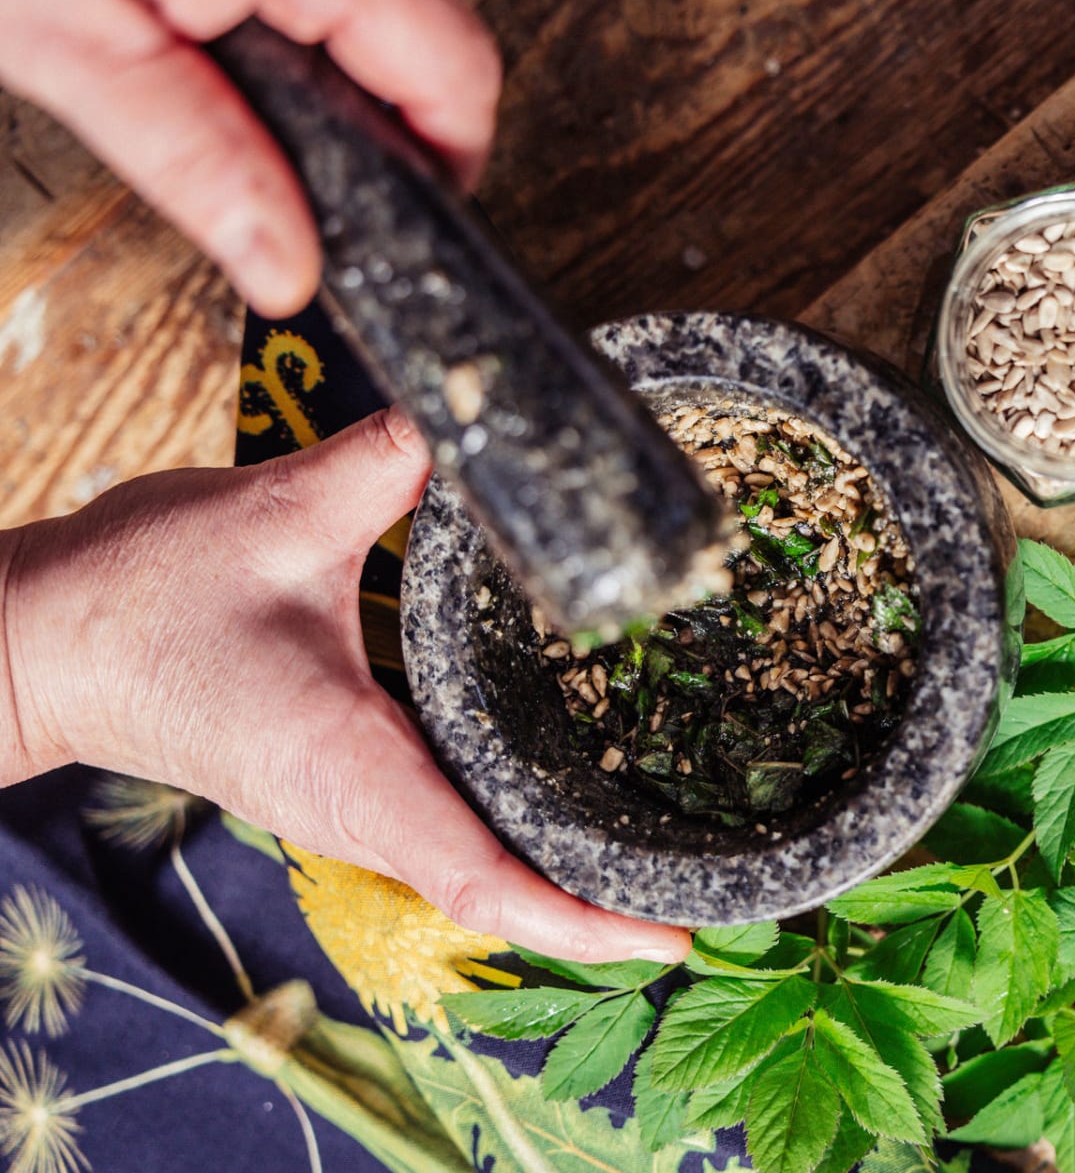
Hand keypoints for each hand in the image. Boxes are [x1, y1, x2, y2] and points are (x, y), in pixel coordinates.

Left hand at [0, 0, 499, 316]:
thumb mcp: (65, 43)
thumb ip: (194, 162)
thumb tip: (288, 266)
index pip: (458, 80)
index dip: (440, 172)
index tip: (398, 230)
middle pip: (438, 39)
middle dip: (385, 124)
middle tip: (299, 181)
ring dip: (340, 65)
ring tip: (233, 91)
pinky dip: (301, 8)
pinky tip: (217, 25)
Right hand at [0, 410, 689, 964]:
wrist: (42, 639)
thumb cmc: (134, 599)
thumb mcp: (271, 515)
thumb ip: (386, 467)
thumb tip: (472, 426)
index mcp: (352, 772)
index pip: (486, 880)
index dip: (585, 921)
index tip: (671, 939)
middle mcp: (360, 808)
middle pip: (504, 889)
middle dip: (606, 908)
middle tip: (715, 890)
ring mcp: (352, 801)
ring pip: (480, 862)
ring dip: (568, 870)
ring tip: (676, 854)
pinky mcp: (346, 775)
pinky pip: (453, 819)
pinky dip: (520, 823)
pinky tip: (579, 789)